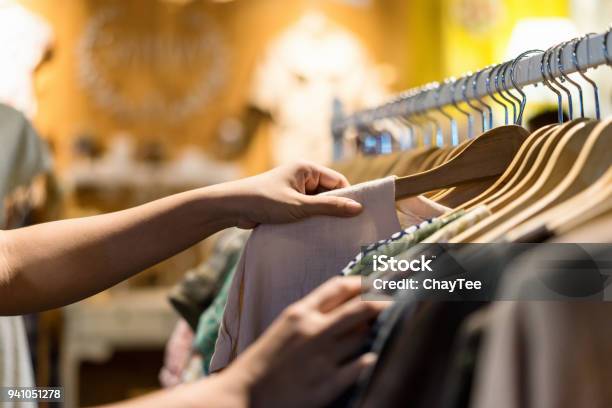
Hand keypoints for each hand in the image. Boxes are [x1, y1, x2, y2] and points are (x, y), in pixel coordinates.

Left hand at [214, 161, 362, 228]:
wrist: (232, 207)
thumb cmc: (264, 201)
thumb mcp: (300, 206)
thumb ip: (329, 207)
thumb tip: (358, 208)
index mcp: (307, 169)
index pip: (338, 181)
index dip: (347, 197)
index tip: (356, 215)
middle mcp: (302, 177)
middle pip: (329, 193)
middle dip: (334, 209)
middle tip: (346, 227)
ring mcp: (294, 190)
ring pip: (317, 204)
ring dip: (321, 217)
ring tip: (330, 232)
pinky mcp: (286, 203)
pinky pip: (306, 211)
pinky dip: (310, 220)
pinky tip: (315, 233)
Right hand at [220, 276, 388, 407]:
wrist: (244, 395)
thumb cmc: (264, 362)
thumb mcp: (284, 329)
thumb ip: (312, 317)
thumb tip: (348, 311)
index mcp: (299, 312)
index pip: (339, 286)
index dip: (363, 282)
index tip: (379, 282)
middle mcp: (314, 330)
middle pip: (361, 307)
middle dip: (386, 301)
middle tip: (402, 301)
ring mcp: (322, 357)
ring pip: (366, 335)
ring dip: (381, 330)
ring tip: (394, 328)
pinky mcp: (328, 384)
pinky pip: (362, 365)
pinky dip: (373, 358)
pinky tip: (379, 356)